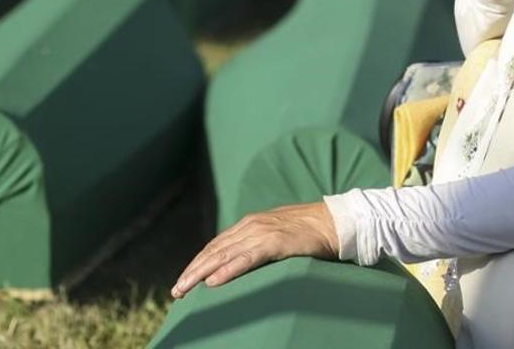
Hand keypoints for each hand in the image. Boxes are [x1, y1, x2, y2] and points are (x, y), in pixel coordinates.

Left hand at [170, 202, 338, 298]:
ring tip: (185, 288)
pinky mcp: (276, 243)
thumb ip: (260, 244)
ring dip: (201, 272)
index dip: (198, 262)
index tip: (183, 280)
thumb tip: (242, 260)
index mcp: (251, 224)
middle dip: (192, 270)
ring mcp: (263, 233)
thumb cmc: (311, 233)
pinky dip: (227, 270)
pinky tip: (213, 281)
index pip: (216, 245)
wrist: (337, 222)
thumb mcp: (279, 236)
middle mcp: (251, 226)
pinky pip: (246, 259)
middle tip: (175, 291)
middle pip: (214, 250)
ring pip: (224, 254)